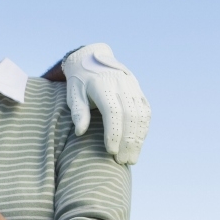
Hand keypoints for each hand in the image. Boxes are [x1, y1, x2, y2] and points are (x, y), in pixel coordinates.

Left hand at [62, 43, 150, 164]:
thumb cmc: (79, 81)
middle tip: (122, 161)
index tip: (111, 151)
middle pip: (130, 117)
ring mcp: (133, 87)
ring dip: (138, 139)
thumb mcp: (73, 93)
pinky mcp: (139, 91)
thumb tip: (80, 132)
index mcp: (104, 85)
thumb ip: (78, 111)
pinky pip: (145, 111)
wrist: (91, 57)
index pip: (113, 112)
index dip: (114, 133)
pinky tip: (138, 143)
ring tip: (132, 158)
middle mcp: (122, 85)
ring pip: (141, 115)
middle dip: (128, 141)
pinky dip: (143, 129)